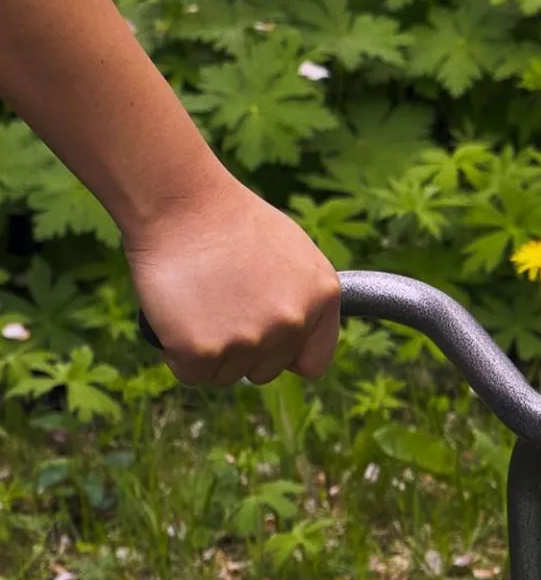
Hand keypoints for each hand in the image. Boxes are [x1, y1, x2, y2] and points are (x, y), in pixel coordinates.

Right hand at [127, 171, 340, 386]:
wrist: (183, 205)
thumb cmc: (231, 223)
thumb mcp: (294, 254)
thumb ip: (304, 298)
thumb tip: (299, 333)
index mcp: (323, 297)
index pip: (313, 362)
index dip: (285, 354)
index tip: (265, 341)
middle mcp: (294, 322)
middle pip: (265, 371)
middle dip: (243, 349)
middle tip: (220, 307)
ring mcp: (251, 340)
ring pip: (227, 375)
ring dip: (210, 351)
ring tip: (200, 304)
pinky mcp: (204, 351)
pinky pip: (192, 374)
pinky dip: (179, 354)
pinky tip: (178, 316)